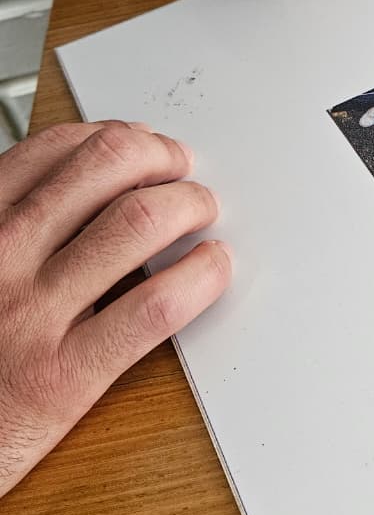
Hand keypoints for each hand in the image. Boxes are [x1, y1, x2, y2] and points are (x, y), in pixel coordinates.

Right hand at [0, 121, 230, 497]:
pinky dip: (198, 277)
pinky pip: (152, 308)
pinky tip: (211, 270)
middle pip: (108, 166)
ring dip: (189, 204)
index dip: (118, 137)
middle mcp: (1, 255)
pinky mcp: (63, 377)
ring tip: (202, 213)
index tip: (145, 143)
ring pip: (138, 222)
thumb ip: (11, 227)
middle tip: (182, 172)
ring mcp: (32, 314)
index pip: (59, 148)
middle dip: (162, 158)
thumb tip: (82, 182)